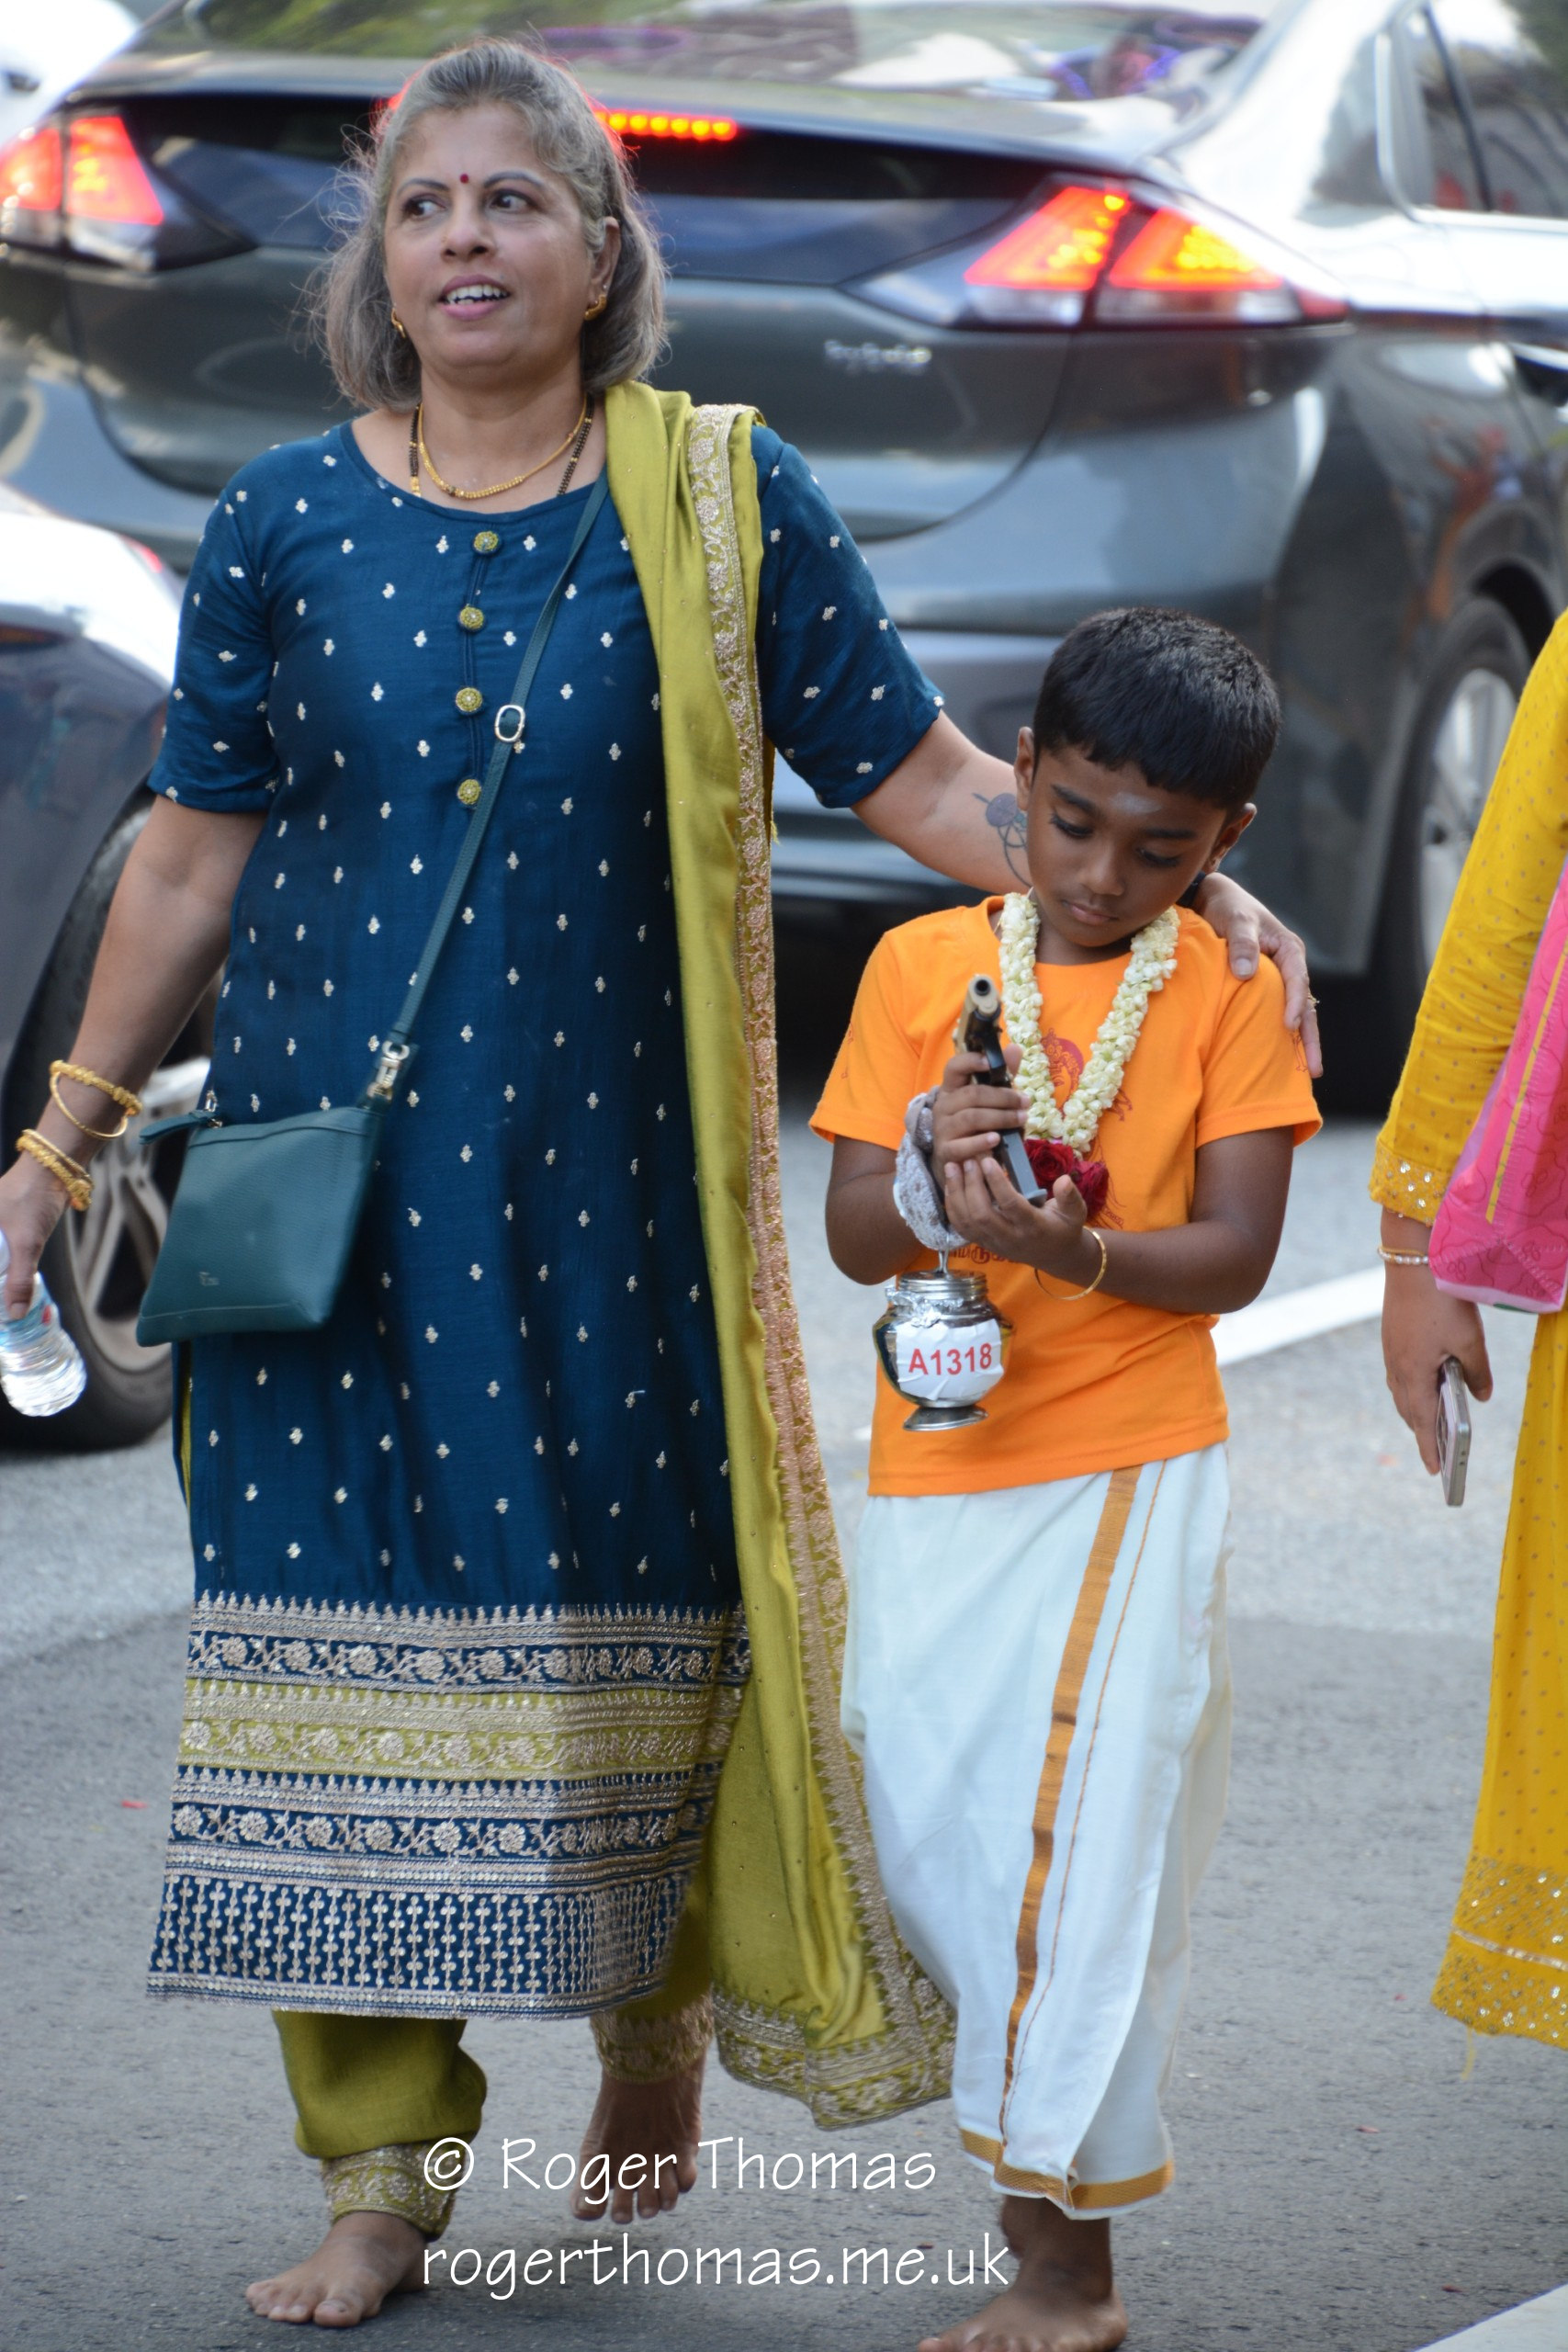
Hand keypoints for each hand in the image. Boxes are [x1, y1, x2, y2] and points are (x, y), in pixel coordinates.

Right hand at [0, 1155, 68, 1319]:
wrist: (53, 1169)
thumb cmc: (33, 1199)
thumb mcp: (26, 1243)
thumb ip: (19, 1279)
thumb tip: (15, 1313)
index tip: (0, 1310)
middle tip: (4, 1311)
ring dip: (1, 1278)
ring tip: (6, 1303)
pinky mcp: (1, 1225)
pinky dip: (3, 1267)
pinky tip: (10, 1282)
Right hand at [929, 1043, 1029, 1170]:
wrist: (956, 1160)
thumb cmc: (975, 1126)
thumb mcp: (988, 1101)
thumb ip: (1001, 1077)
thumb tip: (1014, 1049)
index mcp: (951, 1089)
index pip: (953, 1067)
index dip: (970, 1061)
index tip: (991, 1062)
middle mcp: (943, 1106)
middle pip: (972, 1094)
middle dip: (1003, 1096)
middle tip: (1025, 1101)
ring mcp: (942, 1129)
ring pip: (970, 1118)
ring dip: (1000, 1117)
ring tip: (1021, 1119)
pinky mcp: (946, 1151)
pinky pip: (963, 1145)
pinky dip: (981, 1141)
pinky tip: (998, 1138)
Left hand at [942, 1152, 1096, 1281]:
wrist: (1055, 1255)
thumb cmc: (1064, 1227)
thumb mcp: (1075, 1213)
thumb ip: (1070, 1197)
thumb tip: (1063, 1180)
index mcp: (1033, 1227)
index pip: (1011, 1206)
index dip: (997, 1183)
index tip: (987, 1161)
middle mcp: (1010, 1238)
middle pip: (982, 1215)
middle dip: (971, 1186)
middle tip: (968, 1160)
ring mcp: (994, 1243)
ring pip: (967, 1222)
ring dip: (956, 1194)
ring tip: (952, 1167)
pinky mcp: (984, 1243)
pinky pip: (962, 1228)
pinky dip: (952, 1205)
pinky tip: (950, 1184)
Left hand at [1193, 872, 1321, 1079]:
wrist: (1215, 901)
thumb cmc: (1228, 907)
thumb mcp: (1235, 920)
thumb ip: (1241, 943)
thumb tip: (1245, 974)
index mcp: (1288, 949)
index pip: (1297, 979)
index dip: (1294, 1003)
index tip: (1288, 1024)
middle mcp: (1290, 967)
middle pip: (1305, 1005)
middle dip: (1310, 1037)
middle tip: (1314, 1070)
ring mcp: (1280, 980)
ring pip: (1296, 1014)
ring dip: (1302, 1042)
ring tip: (1309, 1073)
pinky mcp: (1266, 989)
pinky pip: (1277, 1014)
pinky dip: (1283, 1035)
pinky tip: (1283, 1059)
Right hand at [1381, 1241, 1491, 1474]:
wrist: (1413, 1261)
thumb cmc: (1442, 1301)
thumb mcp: (1471, 1341)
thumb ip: (1478, 1373)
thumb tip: (1481, 1398)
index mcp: (1414, 1373)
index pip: (1423, 1422)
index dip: (1430, 1449)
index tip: (1436, 1472)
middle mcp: (1397, 1367)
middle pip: (1409, 1410)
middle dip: (1422, 1433)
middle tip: (1438, 1453)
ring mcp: (1391, 1352)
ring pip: (1402, 1393)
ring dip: (1416, 1411)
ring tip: (1432, 1423)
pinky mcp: (1392, 1338)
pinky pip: (1399, 1375)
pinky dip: (1411, 1390)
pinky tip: (1423, 1385)